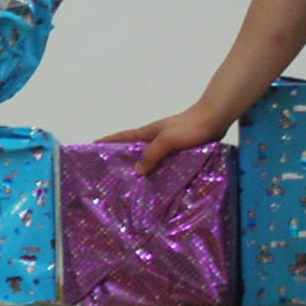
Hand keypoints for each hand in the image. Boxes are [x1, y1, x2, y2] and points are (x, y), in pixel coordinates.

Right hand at [101, 107, 225, 176]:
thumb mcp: (167, 140)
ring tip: (135, 186)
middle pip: (133, 149)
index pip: (122, 137)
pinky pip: (165, 163)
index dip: (106, 141)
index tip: (91, 146)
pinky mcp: (181, 150)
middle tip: (112, 176)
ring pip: (150, 158)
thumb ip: (151, 154)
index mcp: (148, 133)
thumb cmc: (189, 127)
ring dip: (142, 169)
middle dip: (121, 159)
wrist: (214, 119)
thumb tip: (136, 171)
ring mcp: (168, 144)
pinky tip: (161, 184)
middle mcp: (155, 138)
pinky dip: (159, 172)